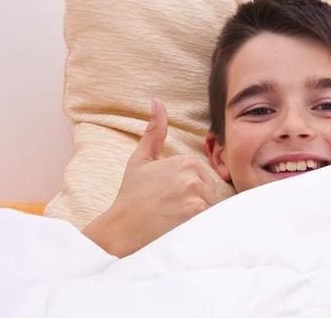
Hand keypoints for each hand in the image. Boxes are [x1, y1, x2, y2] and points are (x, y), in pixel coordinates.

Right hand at [82, 98, 217, 257]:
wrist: (120, 230)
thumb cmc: (131, 197)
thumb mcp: (140, 161)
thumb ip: (153, 132)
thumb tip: (157, 101)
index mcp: (185, 161)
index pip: (201, 179)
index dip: (187, 192)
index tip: (169, 199)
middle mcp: (192, 176)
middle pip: (208, 193)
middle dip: (194, 203)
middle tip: (170, 211)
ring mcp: (196, 196)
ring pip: (210, 208)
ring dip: (197, 217)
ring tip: (174, 220)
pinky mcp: (197, 216)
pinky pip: (210, 221)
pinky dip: (199, 226)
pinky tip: (180, 228)